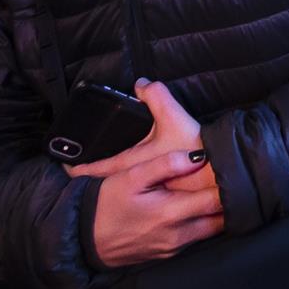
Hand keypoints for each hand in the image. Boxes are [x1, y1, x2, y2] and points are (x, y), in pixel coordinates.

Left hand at [66, 81, 219, 198]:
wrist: (224, 178)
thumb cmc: (197, 150)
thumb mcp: (175, 117)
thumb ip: (156, 96)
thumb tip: (142, 82)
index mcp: (135, 166)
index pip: (99, 169)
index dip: (79, 168)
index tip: (64, 167)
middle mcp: (140, 186)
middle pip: (108, 187)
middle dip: (92, 184)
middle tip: (76, 181)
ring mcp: (153, 199)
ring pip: (125, 196)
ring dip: (112, 193)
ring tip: (99, 191)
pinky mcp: (168, 206)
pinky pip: (144, 203)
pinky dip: (135, 200)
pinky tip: (136, 198)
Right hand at [87, 151, 226, 268]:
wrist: (84, 240)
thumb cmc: (105, 205)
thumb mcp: (131, 177)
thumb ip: (165, 165)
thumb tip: (197, 156)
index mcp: (172, 213)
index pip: (216, 200)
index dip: (230, 184)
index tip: (235, 168)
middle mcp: (178, 234)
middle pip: (221, 218)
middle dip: (231, 200)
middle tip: (235, 179)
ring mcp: (174, 247)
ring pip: (211, 230)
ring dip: (219, 213)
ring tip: (223, 191)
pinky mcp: (168, 254)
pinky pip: (196, 239)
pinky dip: (204, 224)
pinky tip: (201, 209)